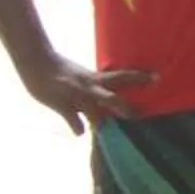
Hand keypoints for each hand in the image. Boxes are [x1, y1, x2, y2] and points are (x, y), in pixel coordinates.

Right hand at [19, 55, 153, 132]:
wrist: (35, 60)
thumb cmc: (60, 69)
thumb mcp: (82, 76)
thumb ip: (95, 87)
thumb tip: (109, 100)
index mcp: (95, 78)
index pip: (122, 76)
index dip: (140, 78)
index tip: (159, 78)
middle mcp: (88, 87)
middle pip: (111, 97)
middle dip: (123, 107)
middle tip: (136, 116)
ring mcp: (74, 96)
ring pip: (93, 111)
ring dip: (101, 122)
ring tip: (106, 130)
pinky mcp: (60, 103)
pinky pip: (72, 118)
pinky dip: (77, 127)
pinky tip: (80, 133)